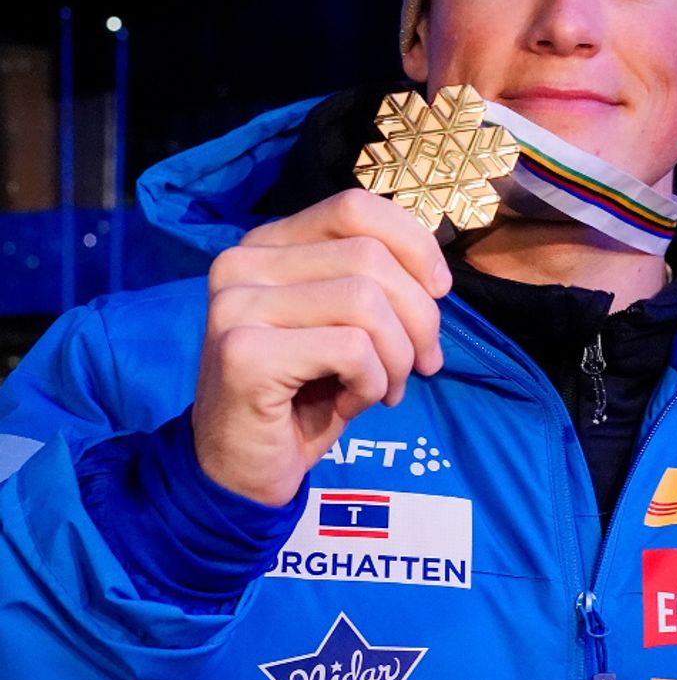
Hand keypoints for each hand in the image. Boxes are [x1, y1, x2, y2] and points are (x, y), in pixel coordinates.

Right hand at [191, 189, 450, 505]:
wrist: (239, 472)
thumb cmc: (303, 395)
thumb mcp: (345, 325)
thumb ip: (377, 283)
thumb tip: (436, 278)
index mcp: (268, 245)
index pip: (355, 208)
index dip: (413, 244)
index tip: (438, 290)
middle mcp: (242, 263)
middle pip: (370, 256)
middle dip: (419, 316)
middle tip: (421, 364)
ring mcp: (235, 306)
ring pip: (366, 301)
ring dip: (398, 355)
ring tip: (387, 388)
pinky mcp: (244, 353)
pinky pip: (352, 349)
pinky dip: (373, 382)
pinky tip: (352, 403)